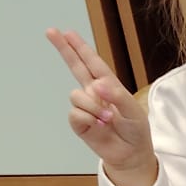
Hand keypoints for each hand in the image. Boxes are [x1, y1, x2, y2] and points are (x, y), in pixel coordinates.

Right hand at [46, 28, 155, 185]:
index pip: (93, 62)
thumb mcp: (133, 110)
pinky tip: (99, 126)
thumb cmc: (135, 130)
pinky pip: (75, 113)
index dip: (80, 47)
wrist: (131, 154)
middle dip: (64, 49)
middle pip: (75, 66)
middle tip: (51, 32)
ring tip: (108, 118)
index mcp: (108, 85)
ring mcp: (85, 107)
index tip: (67, 32)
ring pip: (77, 95)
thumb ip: (116, 95)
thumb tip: (96, 85)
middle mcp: (94, 93)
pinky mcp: (79, 123)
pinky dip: (88, 119)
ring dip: (93, 106)